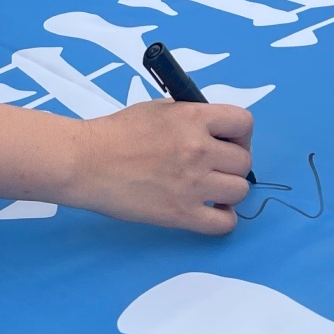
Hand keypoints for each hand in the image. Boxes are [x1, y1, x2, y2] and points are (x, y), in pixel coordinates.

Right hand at [61, 98, 254, 233]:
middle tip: (214, 166)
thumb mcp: (159, 110)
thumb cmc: (119, 132)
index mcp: (192, 118)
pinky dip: (223, 218)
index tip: (228, 140)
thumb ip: (191, 118)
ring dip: (228, 190)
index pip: (243, 122)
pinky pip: (225, 224)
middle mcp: (199, 150)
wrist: (89, 162)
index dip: (240, 133)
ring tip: (210, 188)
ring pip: (240, 191)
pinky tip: (210, 209)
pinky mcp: (184, 215)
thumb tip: (216, 133)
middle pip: (244, 162)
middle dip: (233, 163)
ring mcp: (194, 185)